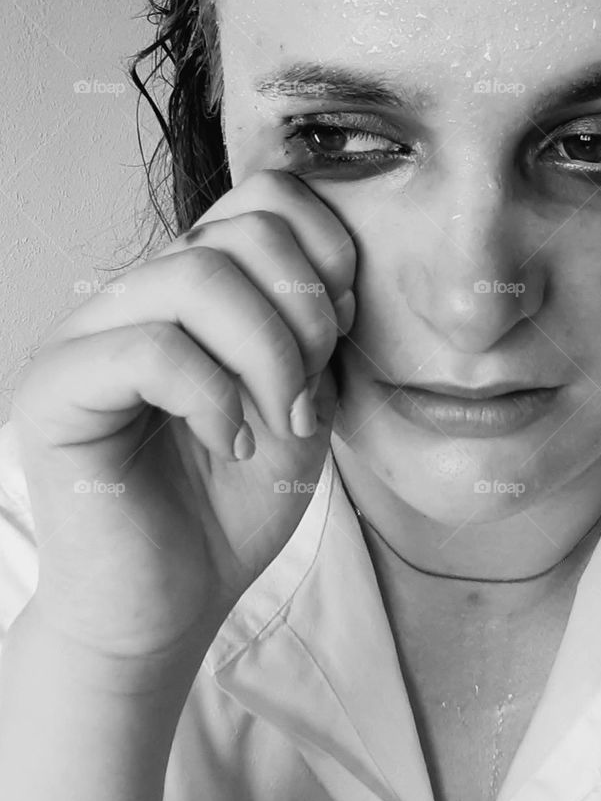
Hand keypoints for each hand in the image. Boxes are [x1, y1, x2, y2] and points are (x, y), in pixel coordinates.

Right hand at [10, 169, 355, 668]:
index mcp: (198, 285)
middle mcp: (139, 292)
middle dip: (304, 310)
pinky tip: (231, 443)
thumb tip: (337, 273)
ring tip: (279, 421)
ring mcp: (90, 333)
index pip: (265, 197)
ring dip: (267, 352)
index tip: (344, 330)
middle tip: (309, 392)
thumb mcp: (304, 399)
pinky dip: (214, 396)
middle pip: (241, 230)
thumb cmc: (232, 502)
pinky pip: (152, 348)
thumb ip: (316, 328)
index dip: (326, 251)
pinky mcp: (56, 388)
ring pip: (196, 275)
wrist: (170, 603)